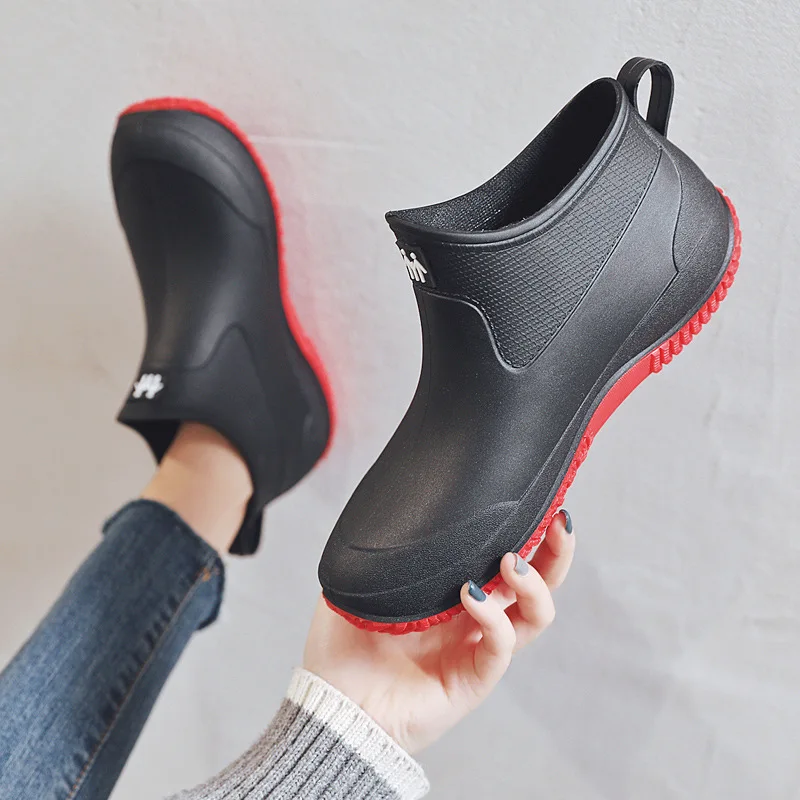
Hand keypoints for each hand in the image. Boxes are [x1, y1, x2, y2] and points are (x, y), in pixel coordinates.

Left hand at [303, 511, 575, 753]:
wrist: (333, 705)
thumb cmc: (342, 646)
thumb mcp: (360, 581)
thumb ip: (383, 549)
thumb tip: (397, 507)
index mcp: (453, 590)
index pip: (502, 557)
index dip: (528, 531)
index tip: (538, 500)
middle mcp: (474, 616)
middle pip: (536, 583)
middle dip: (556, 552)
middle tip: (558, 522)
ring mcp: (477, 646)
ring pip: (533, 615)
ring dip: (533, 585)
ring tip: (511, 563)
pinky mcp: (473, 678)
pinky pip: (500, 645)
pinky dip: (494, 618)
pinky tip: (471, 597)